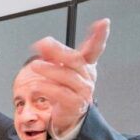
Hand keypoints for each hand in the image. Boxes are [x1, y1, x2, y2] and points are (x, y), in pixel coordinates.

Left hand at [29, 18, 109, 136]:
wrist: (69, 116)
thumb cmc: (66, 89)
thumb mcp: (62, 70)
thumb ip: (55, 56)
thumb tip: (44, 44)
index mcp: (86, 65)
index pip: (95, 49)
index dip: (100, 36)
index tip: (104, 23)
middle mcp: (87, 77)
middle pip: (75, 60)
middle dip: (58, 51)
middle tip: (42, 44)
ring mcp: (83, 91)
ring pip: (67, 77)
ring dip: (49, 70)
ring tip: (35, 65)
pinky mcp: (74, 104)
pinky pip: (60, 94)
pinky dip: (47, 88)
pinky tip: (36, 85)